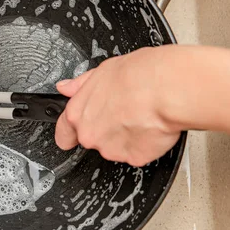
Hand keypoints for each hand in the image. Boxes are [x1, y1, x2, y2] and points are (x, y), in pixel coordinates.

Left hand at [54, 47, 180, 166]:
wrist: (166, 89)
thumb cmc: (137, 76)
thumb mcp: (102, 71)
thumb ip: (80, 84)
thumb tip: (66, 87)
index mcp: (78, 113)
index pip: (63, 133)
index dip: (69, 134)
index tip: (73, 135)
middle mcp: (90, 134)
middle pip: (92, 139)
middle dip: (105, 130)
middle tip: (123, 112)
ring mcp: (111, 149)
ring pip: (115, 147)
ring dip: (125, 137)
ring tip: (140, 116)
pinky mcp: (134, 158)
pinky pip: (137, 153)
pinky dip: (144, 144)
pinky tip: (151, 126)